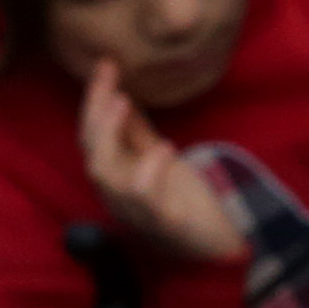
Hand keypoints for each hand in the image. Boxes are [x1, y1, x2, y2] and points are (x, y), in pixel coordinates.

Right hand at [79, 59, 244, 260]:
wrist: (217, 244)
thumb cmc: (185, 201)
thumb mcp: (160, 159)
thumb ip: (137, 134)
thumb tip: (119, 96)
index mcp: (117, 175)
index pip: (93, 134)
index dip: (95, 100)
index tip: (106, 64)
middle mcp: (117, 193)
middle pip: (92, 149)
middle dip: (95, 112)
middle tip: (110, 79)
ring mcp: (135, 210)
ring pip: (104, 173)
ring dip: (109, 136)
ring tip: (123, 103)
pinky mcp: (163, 222)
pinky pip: (144, 197)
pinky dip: (149, 170)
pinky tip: (165, 147)